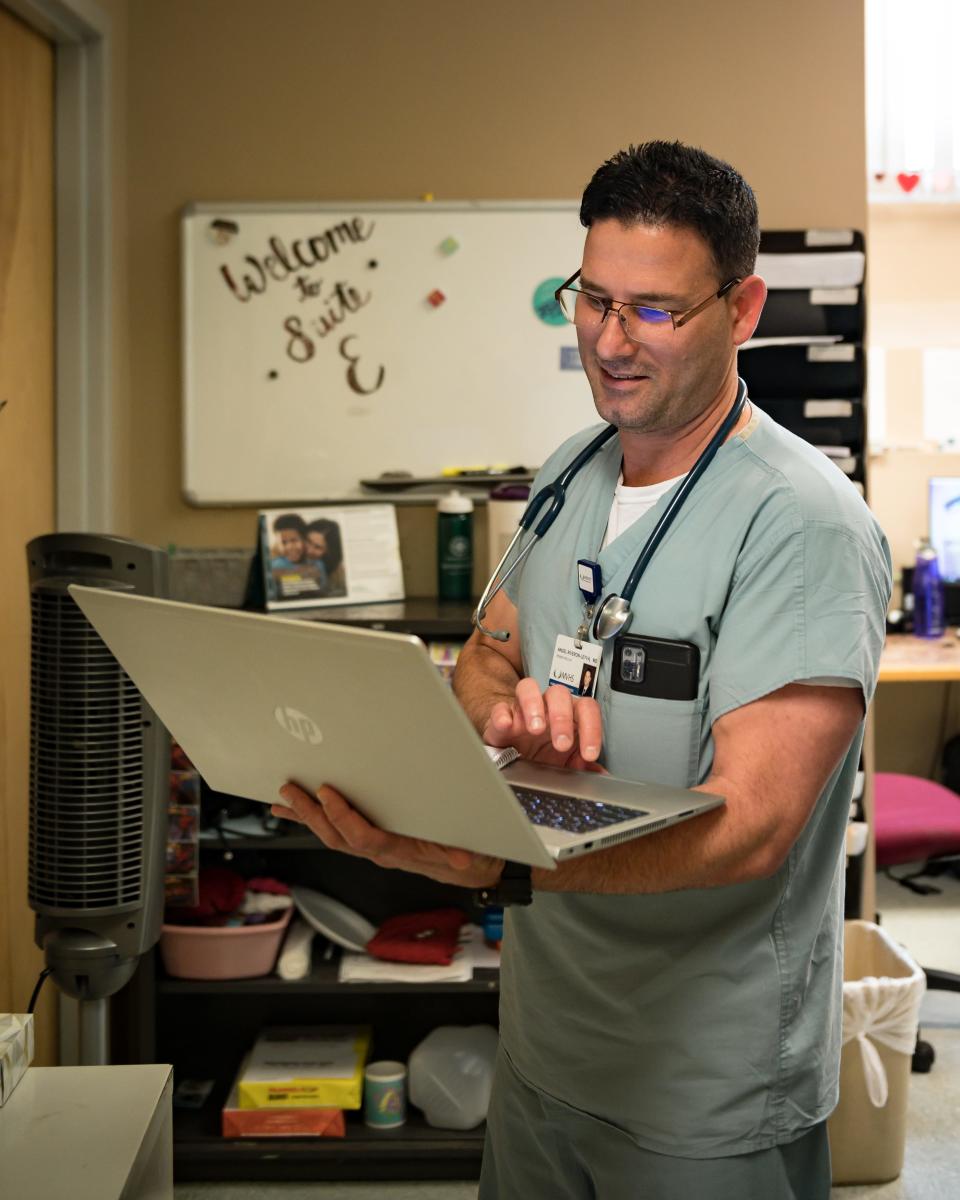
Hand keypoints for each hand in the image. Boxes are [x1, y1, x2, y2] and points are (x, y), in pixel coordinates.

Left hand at [272, 783, 503, 888]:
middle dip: (312, 815)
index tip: (328, 794)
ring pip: (334, 836)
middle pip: (339, 838)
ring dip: (307, 817)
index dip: (344, 818)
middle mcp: (384, 853)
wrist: (475, 869)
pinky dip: (316, 820)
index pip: (366, 839)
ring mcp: (376, 850)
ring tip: (284, 799)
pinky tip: (296, 811)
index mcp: (404, 852)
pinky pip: (340, 832)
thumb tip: (463, 860)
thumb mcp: (476, 852)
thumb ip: (466, 855)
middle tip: (291, 791)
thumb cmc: (473, 854)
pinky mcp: (374, 842)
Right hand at [482, 677, 602, 769]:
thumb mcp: (567, 763)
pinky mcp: (501, 716)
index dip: (592, 729)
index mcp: (570, 714)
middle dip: (562, 717)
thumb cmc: (544, 753)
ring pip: (528, 688)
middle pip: (559, 693)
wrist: (515, 755)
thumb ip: (584, 765)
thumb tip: (602, 774)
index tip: (589, 754)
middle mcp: (547, 706)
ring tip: (535, 729)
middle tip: (562, 744)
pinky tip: (507, 725)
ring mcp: (523, 708)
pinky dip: (503, 715)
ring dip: (533, 705)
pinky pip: (500, 707)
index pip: (587, 709)